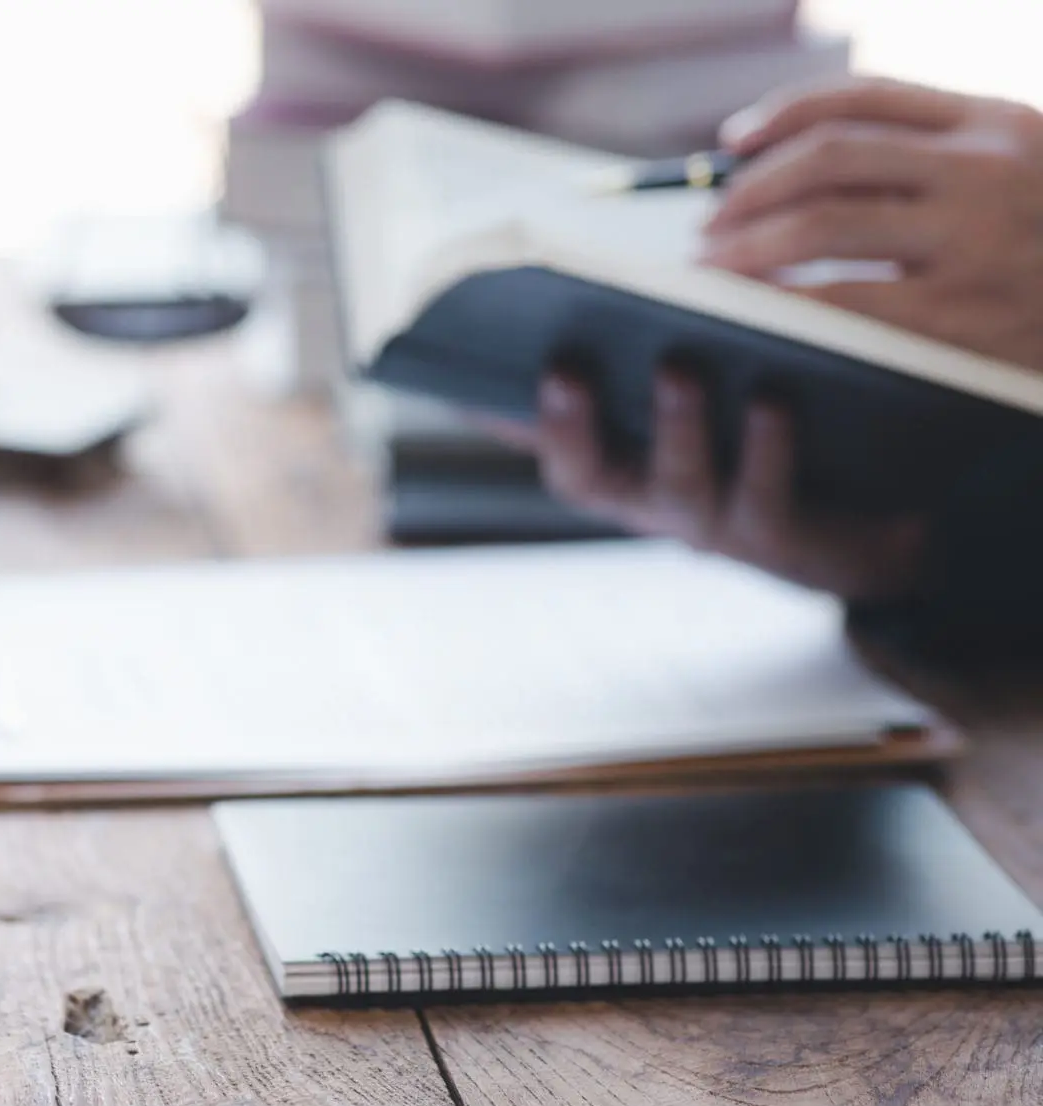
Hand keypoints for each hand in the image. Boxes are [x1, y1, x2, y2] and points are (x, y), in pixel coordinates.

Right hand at [504, 370, 926, 602]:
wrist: (880, 526)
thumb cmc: (771, 442)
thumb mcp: (701, 406)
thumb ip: (640, 364)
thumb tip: (569, 307)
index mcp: (626, 469)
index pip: (547, 441)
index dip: (513, 412)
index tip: (482, 371)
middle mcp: (656, 506)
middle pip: (592, 478)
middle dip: (570, 425)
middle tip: (564, 366)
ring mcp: (716, 528)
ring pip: (680, 485)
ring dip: (674, 426)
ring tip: (678, 365)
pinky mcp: (786, 539)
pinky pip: (766, 495)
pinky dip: (765, 445)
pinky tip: (771, 396)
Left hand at [702, 78, 1042, 369]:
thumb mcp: (1017, 174)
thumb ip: (934, 158)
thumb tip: (793, 164)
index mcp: (995, 124)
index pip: (865, 96)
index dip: (785, 113)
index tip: (733, 140)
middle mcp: (985, 171)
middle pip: (830, 157)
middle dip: (750, 188)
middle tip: (709, 222)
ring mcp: (972, 242)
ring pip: (822, 224)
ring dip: (747, 244)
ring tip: (713, 267)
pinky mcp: (958, 316)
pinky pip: (840, 301)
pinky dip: (780, 301)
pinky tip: (753, 310)